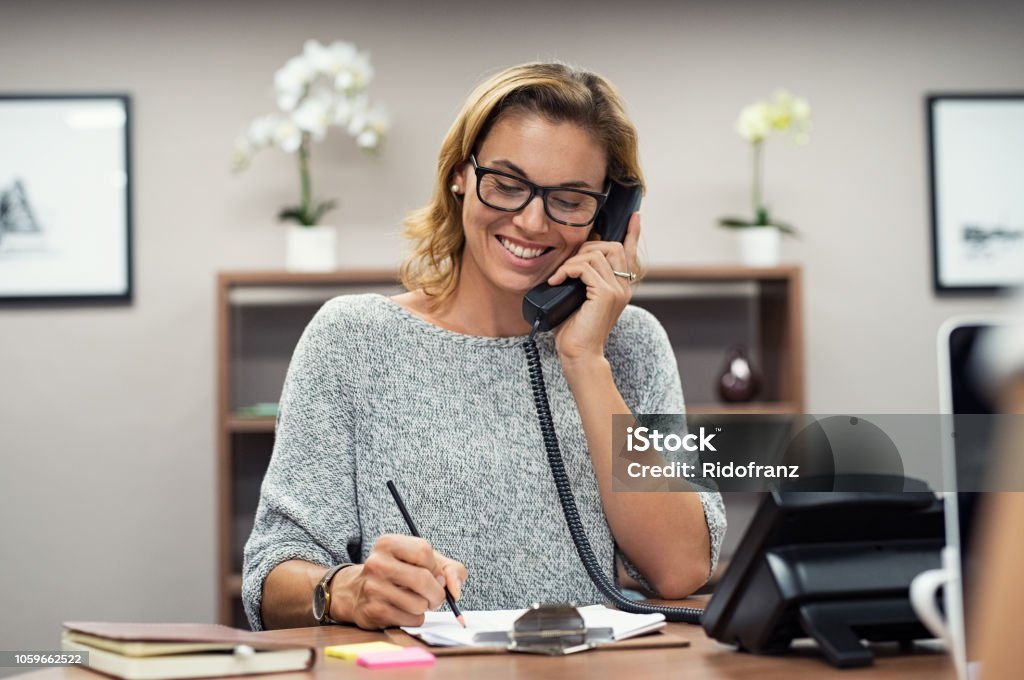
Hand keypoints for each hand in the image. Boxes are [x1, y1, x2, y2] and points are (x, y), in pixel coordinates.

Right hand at [332, 534, 467, 628]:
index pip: (424, 551)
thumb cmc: (398, 573)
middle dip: (437, 593)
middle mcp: (377, 563)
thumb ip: (449, 569)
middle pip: (423, 579)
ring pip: (419, 604)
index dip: (435, 567)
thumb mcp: (422, 561)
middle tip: (435, 596)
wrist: (357, 591)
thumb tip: (455, 590)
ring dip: (425, 607)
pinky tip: (405, 611)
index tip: (434, 574)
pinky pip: (410, 619)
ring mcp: (373, 588)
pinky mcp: (373, 612)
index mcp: (388, 543)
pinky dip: (416, 618)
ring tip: (417, 601)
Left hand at [546, 212, 640, 360]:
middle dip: (587, 247)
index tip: (634, 216)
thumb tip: (572, 263)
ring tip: (560, 277)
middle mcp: (623, 286)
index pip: (630, 253)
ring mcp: (617, 290)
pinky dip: (567, 270)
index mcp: (620, 287)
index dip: (633, 233)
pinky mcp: (605, 294)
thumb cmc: (575, 330)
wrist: (579, 354)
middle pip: (612, 246)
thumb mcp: (580, 299)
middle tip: (569, 265)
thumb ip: (585, 280)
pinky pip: (585, 267)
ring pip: (596, 254)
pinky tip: (557, 282)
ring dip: (573, 261)